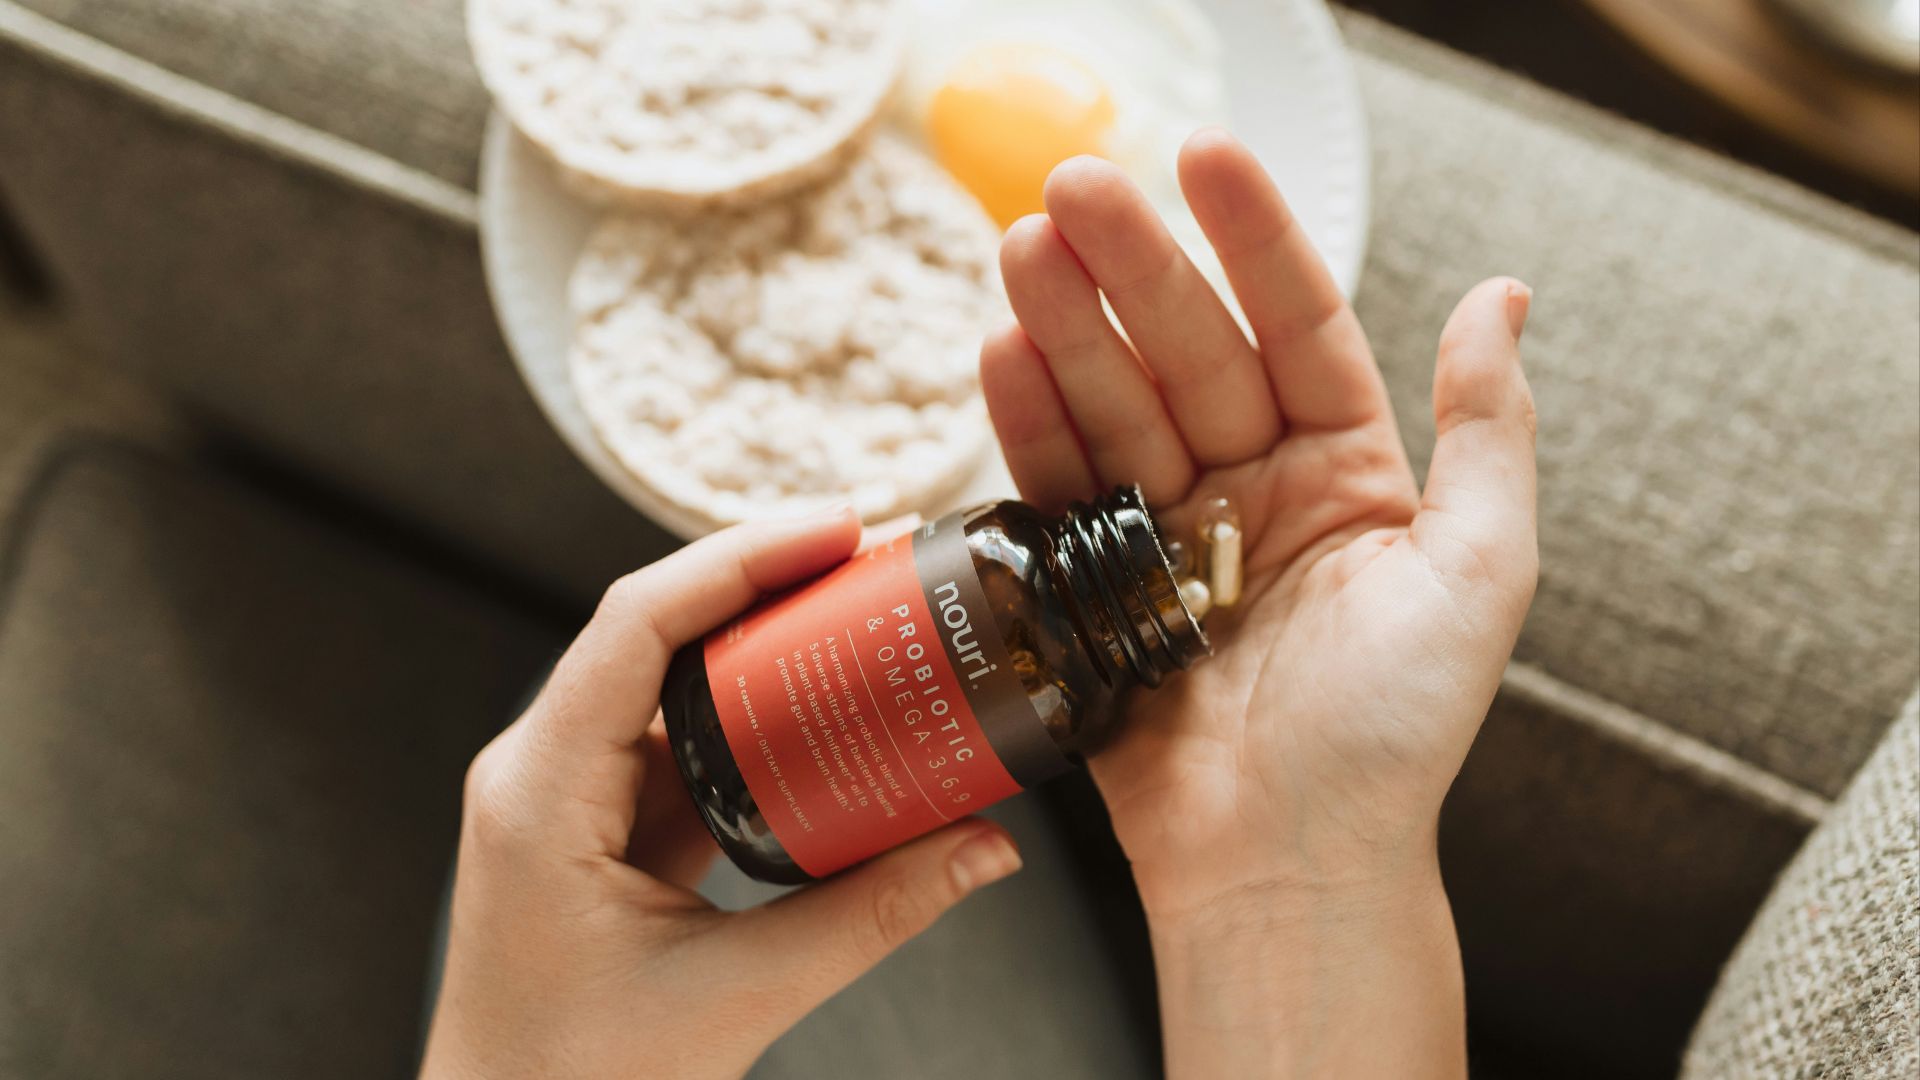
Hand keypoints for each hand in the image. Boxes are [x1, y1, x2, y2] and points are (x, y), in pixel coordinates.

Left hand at [421, 509, 1022, 1079]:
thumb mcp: (737, 996)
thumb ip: (871, 914)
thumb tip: (987, 847)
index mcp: (542, 791)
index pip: (636, 623)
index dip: (740, 557)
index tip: (838, 528)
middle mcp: (540, 772)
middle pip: (655, 634)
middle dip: (765, 584)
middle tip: (871, 557)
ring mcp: (565, 799)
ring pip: (669, 687)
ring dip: (761, 650)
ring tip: (860, 615)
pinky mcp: (596, 831)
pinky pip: (678, 748)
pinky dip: (752, 723)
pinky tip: (824, 714)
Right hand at [981, 130, 1535, 1076]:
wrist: (1285, 866)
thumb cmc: (1394, 736)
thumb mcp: (1480, 573)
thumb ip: (1487, 429)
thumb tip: (1503, 294)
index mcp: (1346, 472)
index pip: (1297, 324)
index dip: (1252, 238)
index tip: (1206, 157)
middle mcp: (1252, 488)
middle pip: (1188, 351)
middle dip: (1132, 268)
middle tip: (1073, 188)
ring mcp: (1165, 535)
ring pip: (1113, 404)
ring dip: (1065, 327)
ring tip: (1019, 251)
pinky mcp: (1092, 587)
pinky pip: (1057, 487)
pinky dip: (1026, 424)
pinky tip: (1001, 355)